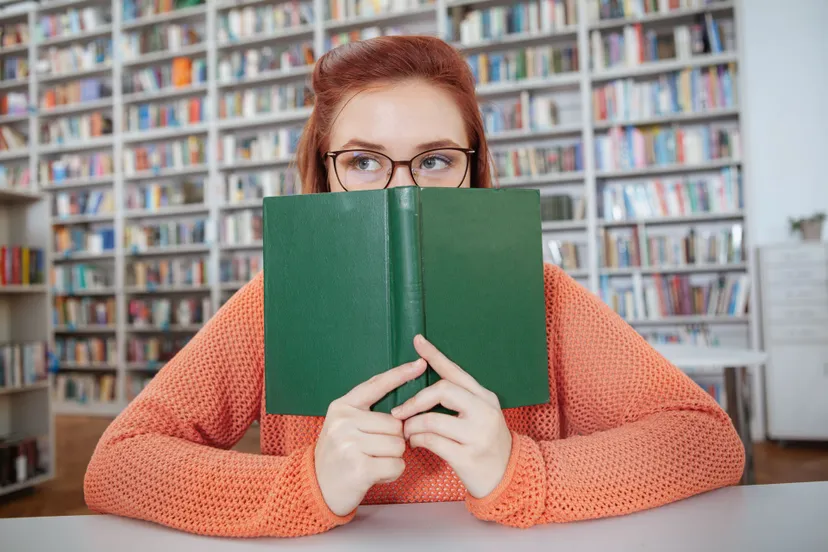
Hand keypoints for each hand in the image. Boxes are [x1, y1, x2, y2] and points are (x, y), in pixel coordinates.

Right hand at [315, 358, 426, 515]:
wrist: (315, 489)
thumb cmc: (338, 456)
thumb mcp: (343, 426)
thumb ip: (368, 414)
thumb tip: (405, 410)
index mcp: (342, 406)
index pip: (376, 385)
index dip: (401, 374)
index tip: (421, 363)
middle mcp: (344, 421)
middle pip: (396, 424)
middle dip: (393, 440)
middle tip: (372, 452)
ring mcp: (350, 444)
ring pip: (399, 445)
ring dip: (392, 458)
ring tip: (371, 463)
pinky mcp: (360, 467)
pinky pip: (396, 465)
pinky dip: (391, 473)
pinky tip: (374, 475)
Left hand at [391, 335, 511, 498]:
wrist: (510, 478)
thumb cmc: (486, 444)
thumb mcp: (481, 416)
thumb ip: (460, 400)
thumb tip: (425, 388)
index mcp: (485, 398)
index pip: (456, 372)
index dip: (435, 355)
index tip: (417, 340)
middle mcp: (484, 412)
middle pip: (443, 390)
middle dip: (415, 400)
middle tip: (400, 411)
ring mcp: (478, 435)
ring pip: (432, 420)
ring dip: (412, 426)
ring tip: (407, 431)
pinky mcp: (468, 457)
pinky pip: (432, 442)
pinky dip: (417, 441)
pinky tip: (416, 443)